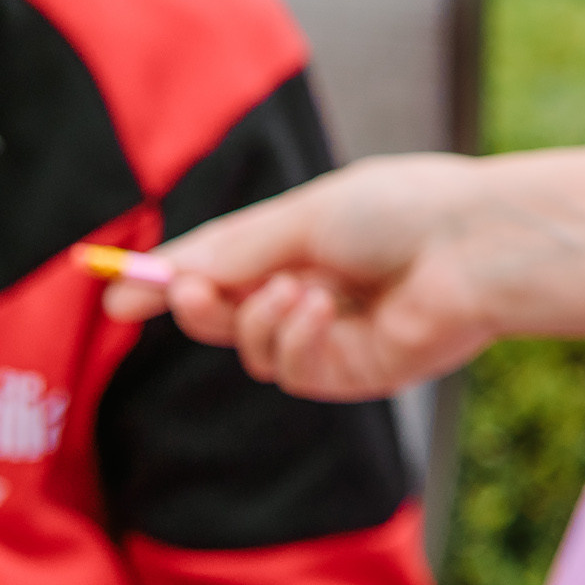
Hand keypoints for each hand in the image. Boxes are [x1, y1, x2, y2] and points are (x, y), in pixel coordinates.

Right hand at [104, 153, 505, 399]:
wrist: (477, 247)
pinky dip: (295, 337)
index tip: (107, 290)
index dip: (163, 277)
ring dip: (257, 318)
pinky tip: (327, 308)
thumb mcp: (303, 217)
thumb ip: (236, 249)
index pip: (219, 262)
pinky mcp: (354, 372)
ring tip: (300, 287)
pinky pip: (289, 370)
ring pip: (249, 348)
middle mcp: (314, 286)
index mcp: (303, 238)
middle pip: (222, 314)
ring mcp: (334, 334)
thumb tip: (170, 273)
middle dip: (192, 305)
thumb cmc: (404, 212)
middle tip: (181, 291)